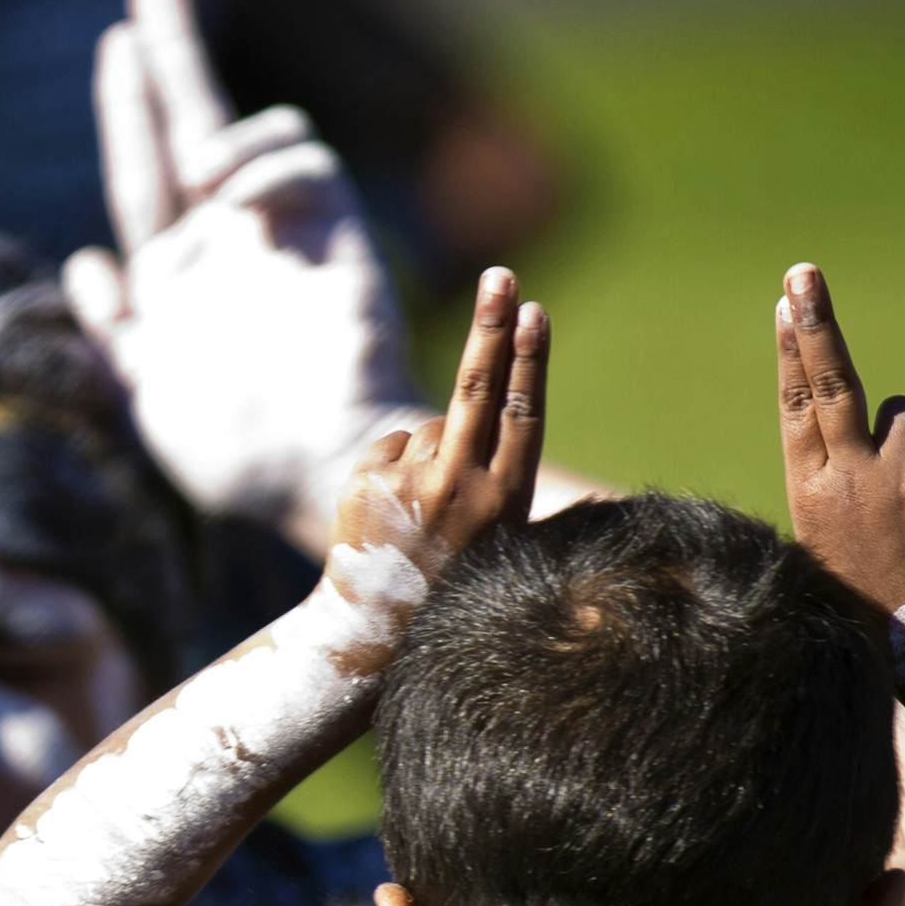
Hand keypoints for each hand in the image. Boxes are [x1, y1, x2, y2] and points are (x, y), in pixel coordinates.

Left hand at [66, 0, 416, 549]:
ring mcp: (278, 237)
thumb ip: (112, 331)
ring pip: (252, 134)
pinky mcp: (333, 234)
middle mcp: (224, 247)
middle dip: (172, 55)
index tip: (117, 47)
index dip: (129, 109)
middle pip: (191, 125)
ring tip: (197, 177)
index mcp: (174, 281)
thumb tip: (86, 260)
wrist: (314, 471)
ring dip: (218, 135)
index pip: (142, 176)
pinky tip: (231, 200)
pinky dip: (263, 164)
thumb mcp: (143, 395)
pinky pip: (301, 162)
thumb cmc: (233, 454)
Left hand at [329, 269, 544, 586]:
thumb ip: (501, 468)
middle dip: (492, 326)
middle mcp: (462, 490)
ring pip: (431, 426)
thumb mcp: (499, 533)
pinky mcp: (369, 480)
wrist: (377, 629)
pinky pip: (391, 445)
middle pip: (478, 388)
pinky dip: (395, 465)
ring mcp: (412, 484)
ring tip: (427, 511)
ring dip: (432, 451)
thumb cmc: (451, 576)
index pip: (521, 412)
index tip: (534, 310)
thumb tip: (502, 392)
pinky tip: (393, 512)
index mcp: (506, 502)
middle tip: (500, 276)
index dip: (529, 359)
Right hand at [777, 263, 904, 614]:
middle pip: (832, 380)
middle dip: (815, 323)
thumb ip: (834, 475)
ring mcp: (903, 479)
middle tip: (803, 272)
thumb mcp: (826, 538)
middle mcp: (850, 477)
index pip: (796, 405)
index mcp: (809, 492)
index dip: (791, 350)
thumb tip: (852, 413)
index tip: (786, 302)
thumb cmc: (869, 596)